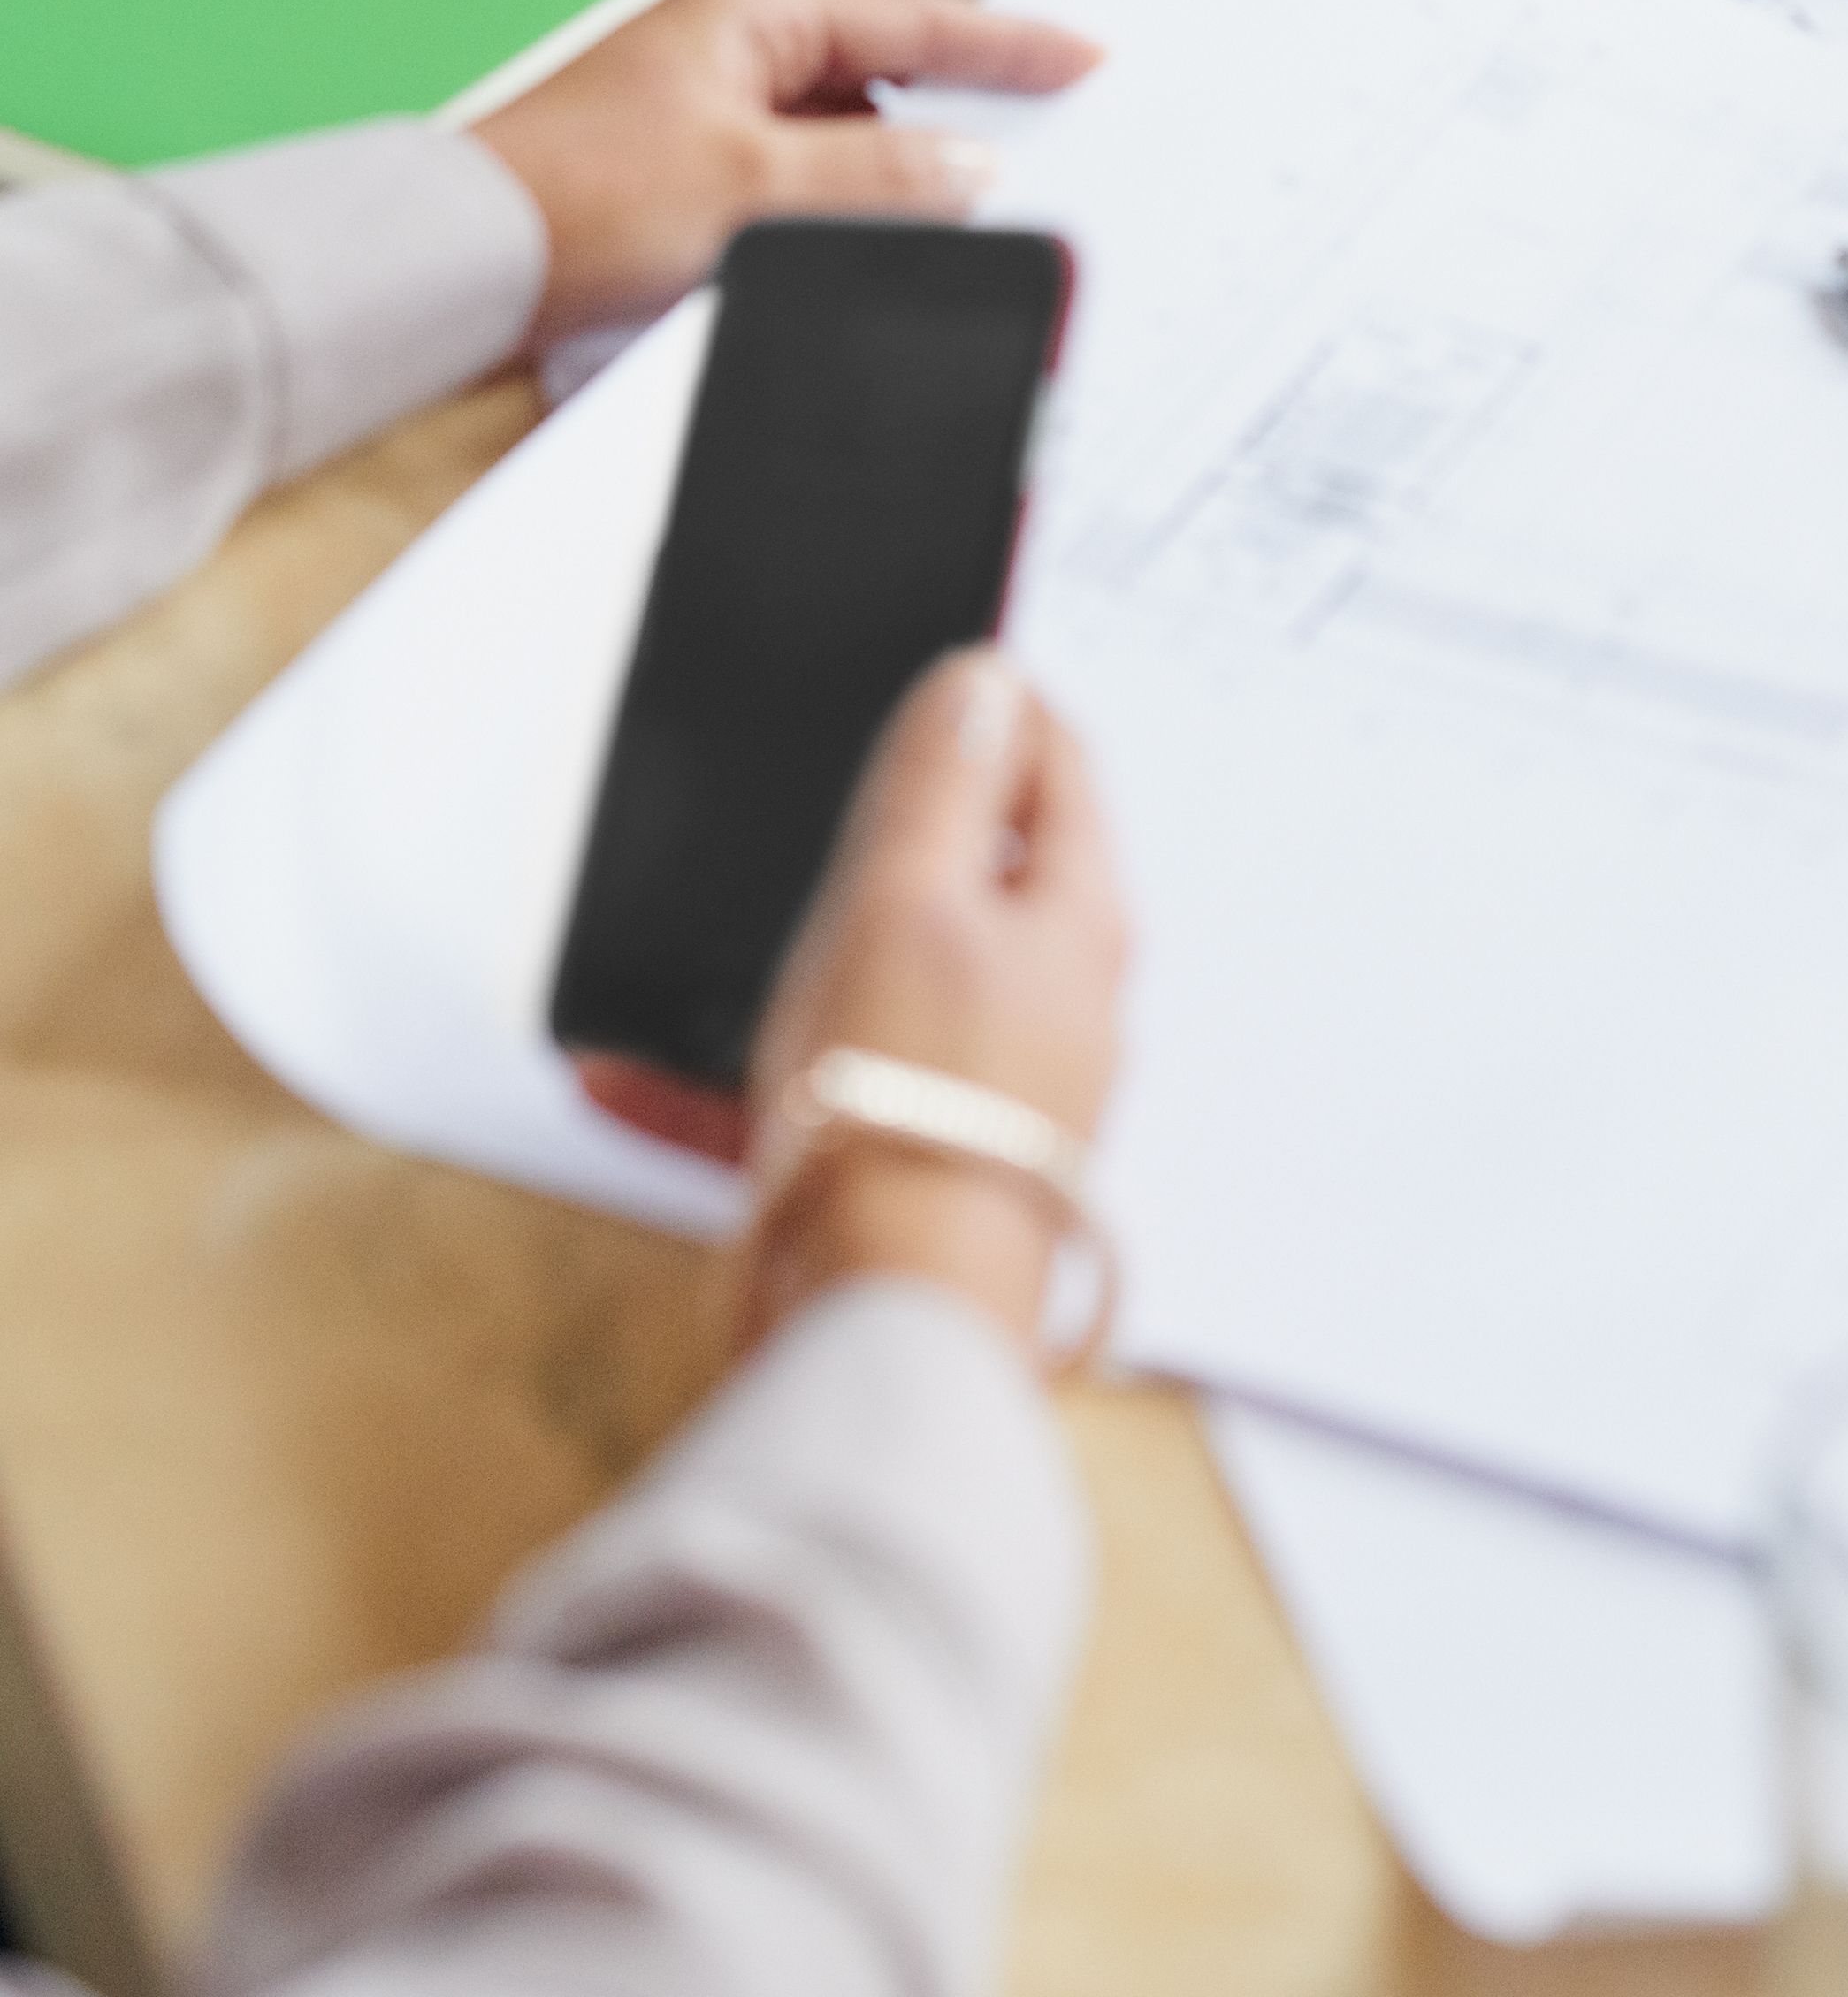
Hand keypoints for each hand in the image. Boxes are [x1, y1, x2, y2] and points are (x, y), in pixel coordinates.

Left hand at [471, 0, 1100, 345]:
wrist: (454, 266)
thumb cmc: (573, 201)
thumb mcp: (756, 185)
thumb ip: (879, 174)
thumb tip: (970, 166)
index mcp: (743, 20)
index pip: (908, 19)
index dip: (1003, 42)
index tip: (1078, 55)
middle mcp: (721, 54)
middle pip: (875, 78)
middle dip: (949, 119)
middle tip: (1032, 150)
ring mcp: (696, 115)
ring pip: (835, 139)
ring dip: (885, 177)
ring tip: (944, 221)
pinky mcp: (675, 181)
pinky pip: (790, 184)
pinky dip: (832, 212)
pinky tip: (853, 252)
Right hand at [586, 650, 1131, 1358]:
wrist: (889, 1325)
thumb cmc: (907, 1105)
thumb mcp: (910, 901)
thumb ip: (945, 785)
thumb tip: (989, 677)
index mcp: (1073, 920)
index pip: (1059, 763)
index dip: (991, 703)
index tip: (926, 671)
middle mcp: (1053, 1003)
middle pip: (973, 876)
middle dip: (880, 841)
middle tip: (802, 808)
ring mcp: (991, 1086)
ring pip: (878, 990)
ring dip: (778, 971)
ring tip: (681, 964)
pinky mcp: (920, 1162)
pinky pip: (819, 1095)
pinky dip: (727, 1080)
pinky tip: (625, 1080)